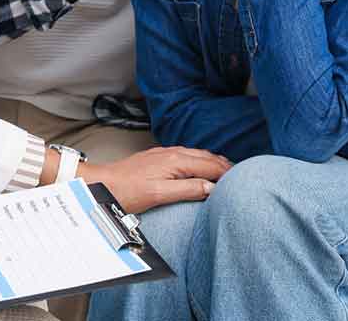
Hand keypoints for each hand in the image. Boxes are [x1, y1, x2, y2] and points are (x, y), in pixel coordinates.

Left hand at [80, 146, 231, 213]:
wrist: (102, 182)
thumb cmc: (128, 190)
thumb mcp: (159, 194)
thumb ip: (187, 189)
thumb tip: (211, 187)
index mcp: (177, 161)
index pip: (212, 165)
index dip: (229, 172)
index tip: (244, 180)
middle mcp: (174, 153)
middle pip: (208, 157)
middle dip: (226, 165)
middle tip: (243, 176)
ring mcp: (166, 153)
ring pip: (198, 155)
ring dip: (215, 162)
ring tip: (228, 172)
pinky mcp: (159, 157)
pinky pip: (188, 156)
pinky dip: (201, 162)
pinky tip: (201, 168)